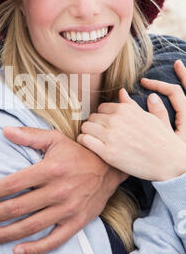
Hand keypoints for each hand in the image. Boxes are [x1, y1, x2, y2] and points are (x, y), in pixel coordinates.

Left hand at [0, 127, 126, 253]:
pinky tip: (18, 251)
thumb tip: (4, 130)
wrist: (109, 169)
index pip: (14, 184)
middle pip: (18, 207)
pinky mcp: (77, 223)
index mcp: (50, 169)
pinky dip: (35, 248)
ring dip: (7, 233)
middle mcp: (58, 190)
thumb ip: (29, 136)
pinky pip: (54, 241)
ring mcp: (68, 209)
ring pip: (31, 226)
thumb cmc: (78, 153)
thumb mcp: (55, 139)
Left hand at [77, 60, 185, 181]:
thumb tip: (121, 92)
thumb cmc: (161, 139)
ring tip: (95, 141)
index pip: (101, 108)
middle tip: (101, 136)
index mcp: (125, 109)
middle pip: (92, 117)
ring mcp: (111, 136)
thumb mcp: (148, 117)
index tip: (106, 126)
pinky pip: (84, 140)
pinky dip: (84, 142)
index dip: (103, 117)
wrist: (169, 162)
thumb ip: (131, 104)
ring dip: (88, 133)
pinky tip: (91, 147)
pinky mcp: (107, 152)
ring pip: (85, 127)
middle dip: (94, 125)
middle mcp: (116, 120)